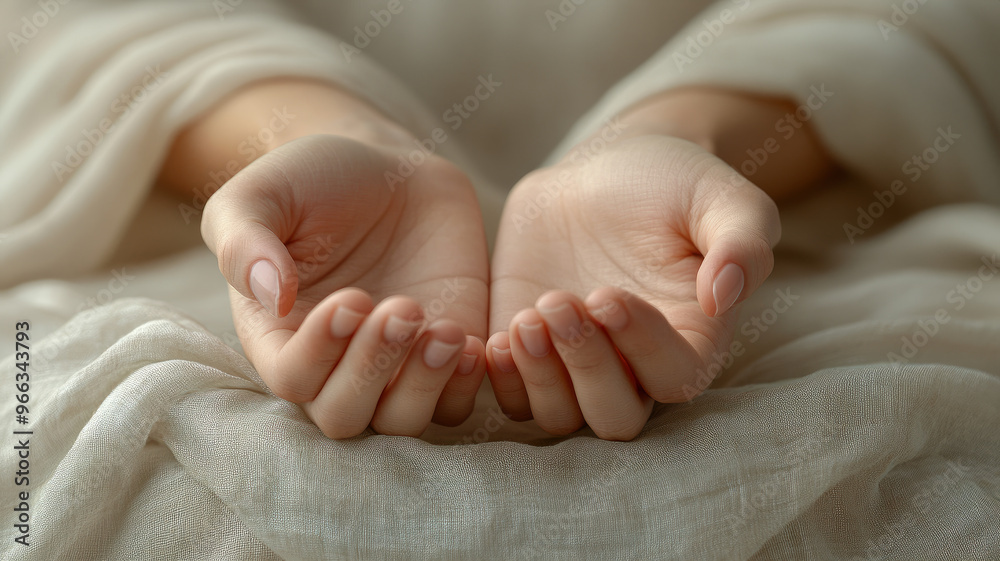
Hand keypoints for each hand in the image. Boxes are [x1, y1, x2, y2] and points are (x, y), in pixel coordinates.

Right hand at [200, 134, 488, 437]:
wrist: (388, 169)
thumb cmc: (313, 180)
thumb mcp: (262, 195)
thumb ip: (244, 242)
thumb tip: (269, 294)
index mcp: (279, 336)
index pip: (293, 380)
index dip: (320, 353)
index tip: (351, 298)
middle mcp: (335, 365)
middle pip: (345, 416)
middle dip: (373, 372)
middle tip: (402, 309)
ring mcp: (394, 367)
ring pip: (403, 421)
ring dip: (424, 386)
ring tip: (445, 329)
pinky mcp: (445, 358)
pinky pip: (457, 402)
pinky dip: (466, 386)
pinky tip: (471, 341)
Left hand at [486, 134, 780, 439]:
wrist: (608, 169)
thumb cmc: (675, 184)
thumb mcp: (723, 199)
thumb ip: (742, 244)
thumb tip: (724, 295)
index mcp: (692, 340)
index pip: (674, 377)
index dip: (640, 347)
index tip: (606, 293)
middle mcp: (634, 367)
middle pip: (615, 417)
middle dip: (585, 368)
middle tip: (558, 302)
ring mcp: (577, 365)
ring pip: (561, 417)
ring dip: (539, 378)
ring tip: (526, 316)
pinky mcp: (529, 354)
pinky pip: (513, 397)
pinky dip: (502, 380)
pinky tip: (494, 337)